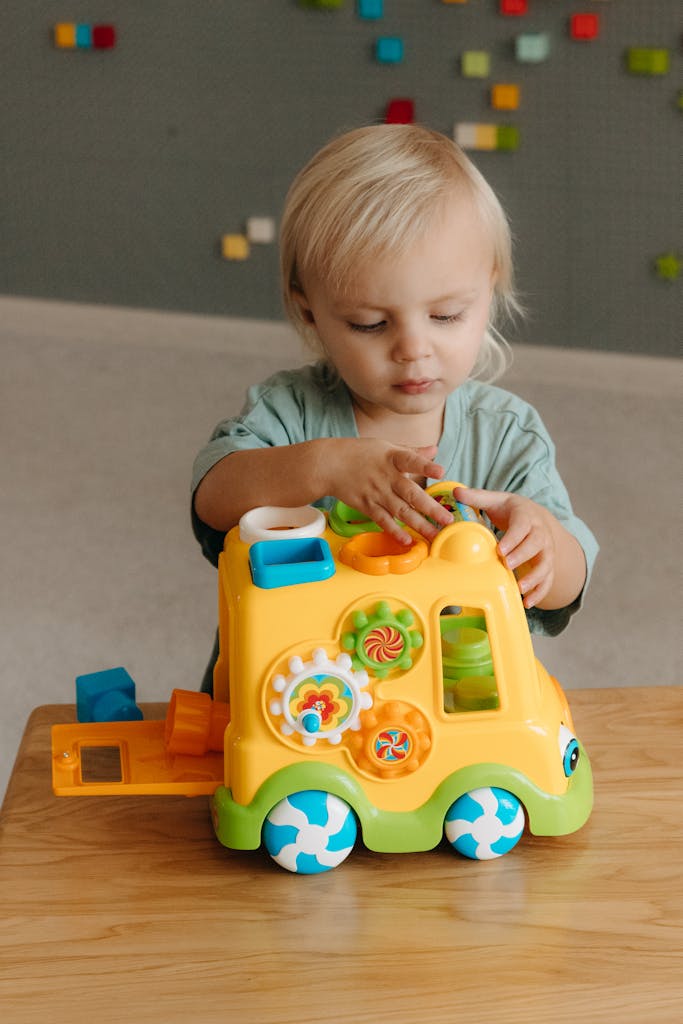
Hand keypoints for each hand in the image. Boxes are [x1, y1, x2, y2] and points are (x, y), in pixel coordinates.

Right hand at [328, 440, 452, 543]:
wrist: (329, 464)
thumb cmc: (360, 453)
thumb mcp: (386, 446)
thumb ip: (412, 452)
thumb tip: (435, 449)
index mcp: (392, 458)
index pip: (411, 461)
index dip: (425, 466)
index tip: (441, 471)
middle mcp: (386, 477)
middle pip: (411, 494)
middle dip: (431, 508)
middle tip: (448, 520)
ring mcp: (376, 493)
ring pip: (401, 511)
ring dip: (419, 525)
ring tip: (435, 536)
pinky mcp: (366, 505)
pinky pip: (382, 520)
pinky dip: (394, 531)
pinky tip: (407, 540)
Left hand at [454, 486, 557, 607]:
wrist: (538, 517)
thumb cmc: (513, 510)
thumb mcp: (497, 500)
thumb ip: (477, 496)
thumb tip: (456, 490)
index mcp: (526, 517)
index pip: (522, 527)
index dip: (513, 538)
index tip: (500, 549)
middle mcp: (540, 534)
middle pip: (536, 545)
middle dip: (522, 556)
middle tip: (507, 565)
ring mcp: (546, 552)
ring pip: (545, 565)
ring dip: (534, 578)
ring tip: (520, 589)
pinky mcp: (547, 566)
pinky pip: (547, 580)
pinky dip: (540, 593)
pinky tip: (527, 602)